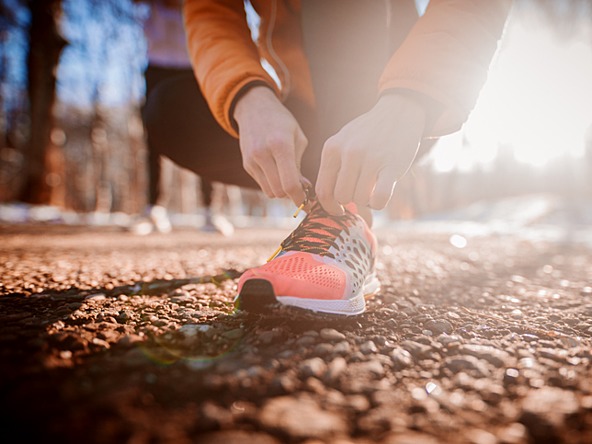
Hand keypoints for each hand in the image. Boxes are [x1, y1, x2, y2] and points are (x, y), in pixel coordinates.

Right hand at [233, 86, 307, 204]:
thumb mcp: (297, 138)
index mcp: (280, 145)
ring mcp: (251, 160)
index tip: (308, 203)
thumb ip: (299, 166)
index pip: (290, 184)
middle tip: (301, 190)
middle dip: (291, 195)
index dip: (300, 198)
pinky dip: (272, 183)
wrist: (254, 107)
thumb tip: (303, 190)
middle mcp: (262, 153)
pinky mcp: (246, 164)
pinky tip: (277, 171)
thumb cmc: (282, 123)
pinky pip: (262, 184)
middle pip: (279, 191)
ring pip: (269, 191)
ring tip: (289, 179)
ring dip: (281, 191)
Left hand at [315, 93, 425, 214]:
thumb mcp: (343, 142)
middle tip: (359, 194)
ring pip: (360, 199)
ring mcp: (371, 158)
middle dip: (350, 202)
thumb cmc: (367, 134)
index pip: (323, 190)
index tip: (338, 210)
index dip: (329, 207)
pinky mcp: (392, 165)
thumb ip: (334, 168)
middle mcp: (349, 152)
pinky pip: (379, 198)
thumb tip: (329, 203)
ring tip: (372, 188)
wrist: (398, 112)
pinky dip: (379, 203)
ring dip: (366, 200)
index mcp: (332, 148)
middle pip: (341, 197)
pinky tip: (381, 195)